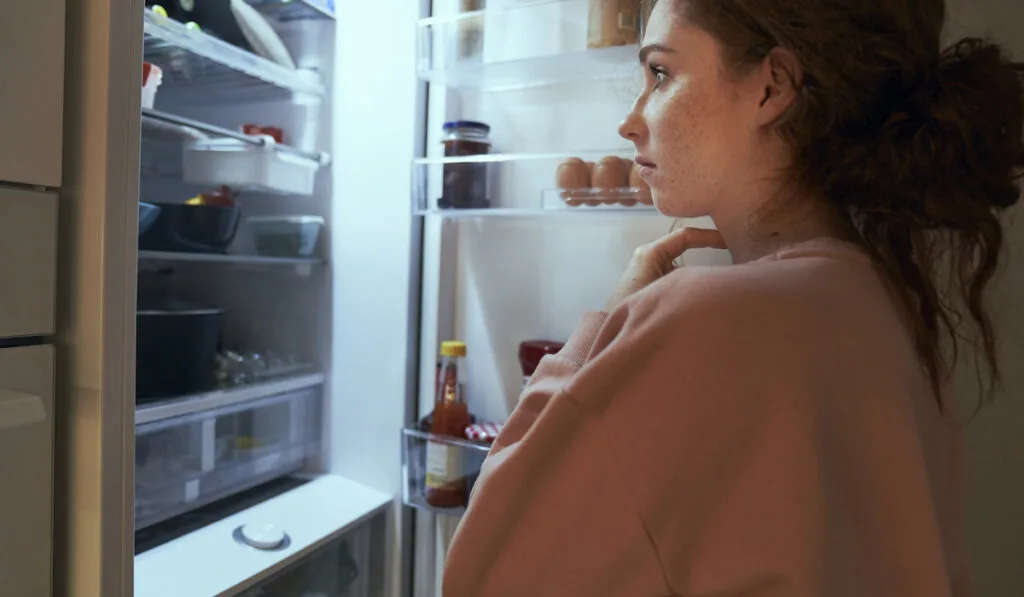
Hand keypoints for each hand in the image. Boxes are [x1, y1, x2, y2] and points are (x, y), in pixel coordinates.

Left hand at [604, 227, 726, 310]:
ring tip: (723, 278)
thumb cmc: (635, 310)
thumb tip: (717, 278)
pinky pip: (677, 278)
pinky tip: (705, 294)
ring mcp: (650, 271)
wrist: (612, 332)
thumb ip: (689, 280)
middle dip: (708, 251)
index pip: (685, 236)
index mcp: (650, 253)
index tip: (729, 241)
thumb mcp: (665, 290)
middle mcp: (649, 257)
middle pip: (685, 247)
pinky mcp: (652, 284)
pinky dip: (691, 283)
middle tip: (733, 257)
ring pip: (683, 264)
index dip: (709, 236)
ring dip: (700, 271)